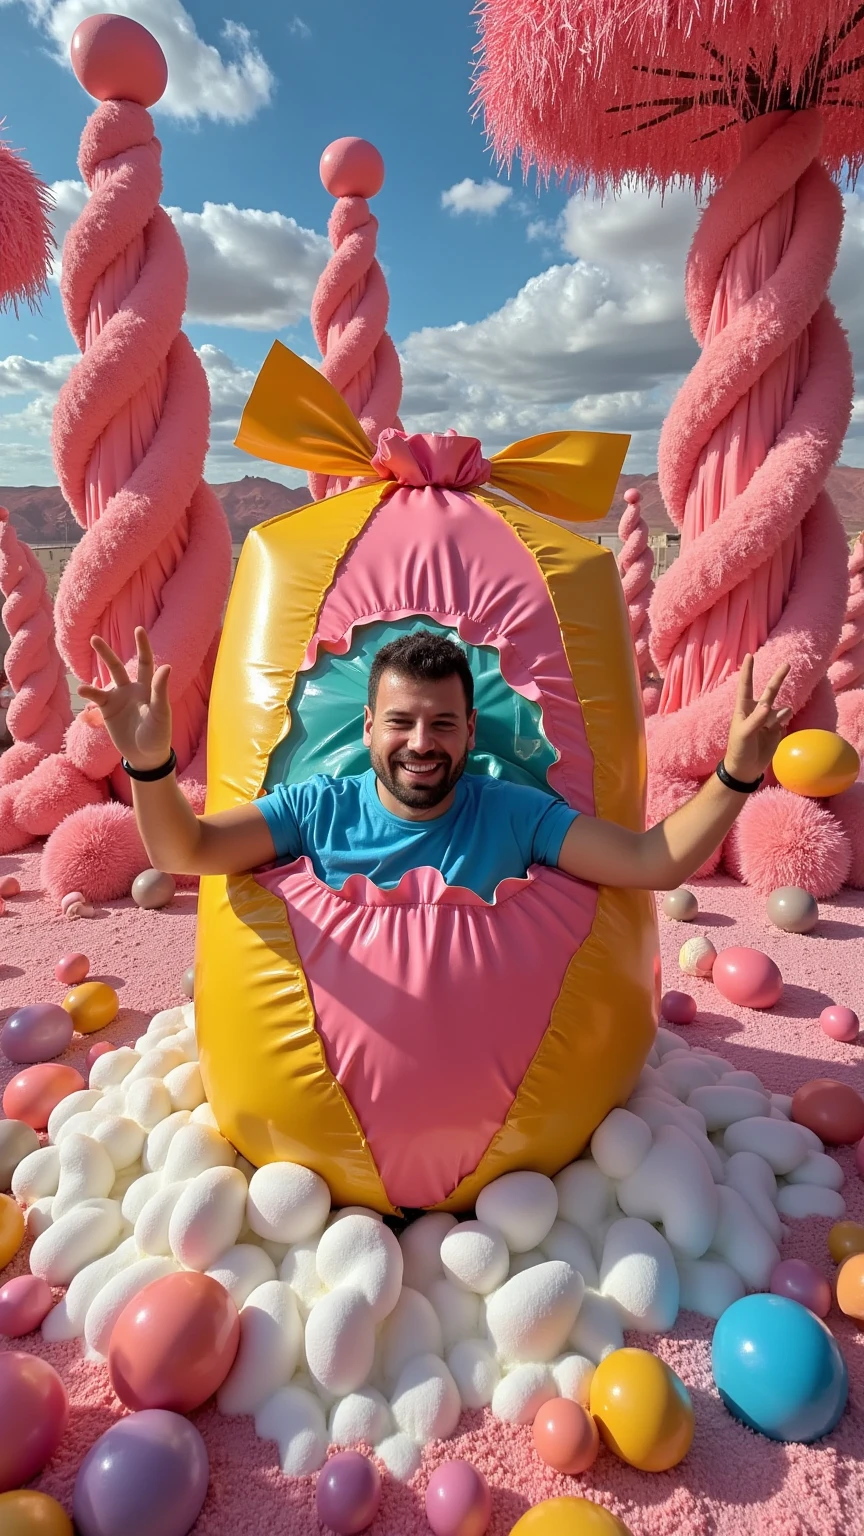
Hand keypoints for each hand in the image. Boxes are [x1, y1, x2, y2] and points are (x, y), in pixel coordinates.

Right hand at [77, 627, 172, 771]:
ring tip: (85, 656)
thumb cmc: (158, 734)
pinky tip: (82, 688)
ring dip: (96, 666)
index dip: (142, 646)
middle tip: (95, 638)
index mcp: (147, 688)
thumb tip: (165, 666)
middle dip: (106, 652)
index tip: (138, 629)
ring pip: (105, 678)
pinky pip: (96, 698)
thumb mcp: (161, 713)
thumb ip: (160, 690)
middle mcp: (131, 689)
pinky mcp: (107, 711)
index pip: (145, 662)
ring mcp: (118, 699)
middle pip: (117, 666)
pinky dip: (88, 692)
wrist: (145, 756)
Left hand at [723, 655, 792, 782]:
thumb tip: (768, 706)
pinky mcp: (777, 727)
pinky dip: (783, 723)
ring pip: (781, 708)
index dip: (748, 671)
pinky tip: (775, 732)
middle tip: (787, 664)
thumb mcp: (744, 735)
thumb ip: (755, 720)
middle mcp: (757, 710)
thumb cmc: (739, 749)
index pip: (746, 686)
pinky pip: (785, 718)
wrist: (747, 768)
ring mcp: (768, 718)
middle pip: (770, 690)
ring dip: (779, 716)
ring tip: (768, 729)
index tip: (749, 655)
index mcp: (744, 709)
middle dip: (779, 677)